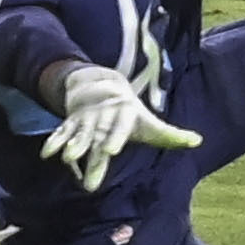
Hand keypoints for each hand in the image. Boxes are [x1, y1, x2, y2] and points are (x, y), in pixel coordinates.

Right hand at [41, 65, 201, 192]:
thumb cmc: (131, 115)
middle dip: (93, 149)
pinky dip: (55, 143)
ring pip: (78, 135)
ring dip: (71, 145)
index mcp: (124, 118)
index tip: (112, 148)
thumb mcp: (150, 124)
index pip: (121, 129)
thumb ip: (171, 135)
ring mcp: (86, 121)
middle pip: (98, 137)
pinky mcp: (72, 124)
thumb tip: (198, 140)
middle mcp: (104, 119)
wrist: (100, 85)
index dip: (116, 137)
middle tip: (93, 159)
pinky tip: (47, 155)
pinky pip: (62, 134)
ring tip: (65, 159)